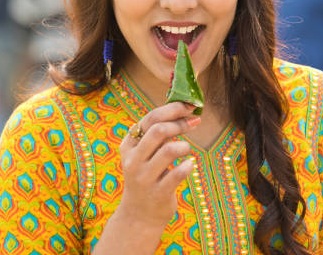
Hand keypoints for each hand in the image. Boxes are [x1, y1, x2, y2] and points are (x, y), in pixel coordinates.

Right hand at [116, 102, 199, 227]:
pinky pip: (178, 174)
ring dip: (184, 146)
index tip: (189, 106)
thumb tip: (185, 110)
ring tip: (186, 150)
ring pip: (169, 150)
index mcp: (128, 145)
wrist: (139, 215)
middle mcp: (133, 160)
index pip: (150, 118)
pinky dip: (188, 165)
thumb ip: (158, 134)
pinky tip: (190, 164)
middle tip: (194, 123)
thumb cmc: (147, 176)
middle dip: (180, 124)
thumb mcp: (144, 154)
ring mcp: (144, 178)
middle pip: (159, 131)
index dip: (172, 109)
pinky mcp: (158, 193)